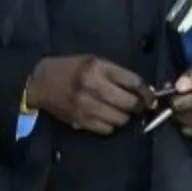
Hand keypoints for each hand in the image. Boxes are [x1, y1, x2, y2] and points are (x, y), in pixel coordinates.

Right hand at [25, 55, 150, 134]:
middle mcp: (94, 87)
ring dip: (122, 116)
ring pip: (120, 119)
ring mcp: (87, 106)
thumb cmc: (69, 69)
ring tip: (116, 110)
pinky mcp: (80, 121)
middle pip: (129, 103)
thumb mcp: (93, 62)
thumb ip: (116, 74)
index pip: (133, 82)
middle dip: (137, 106)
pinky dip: (109, 125)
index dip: (147, 92)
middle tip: (136, 106)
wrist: (40, 83)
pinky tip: (104, 117)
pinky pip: (107, 129)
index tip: (151, 97)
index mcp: (98, 68)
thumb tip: (143, 90)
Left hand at [169, 50, 191, 138]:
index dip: (173, 96)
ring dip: (182, 115)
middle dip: (176, 105)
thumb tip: (179, 86)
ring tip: (188, 102)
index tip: (173, 88)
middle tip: (179, 95)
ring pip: (186, 126)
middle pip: (181, 116)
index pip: (182, 103)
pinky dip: (191, 123)